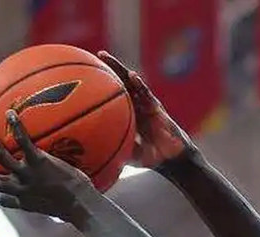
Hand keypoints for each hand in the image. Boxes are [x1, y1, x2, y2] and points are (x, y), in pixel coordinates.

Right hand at [0, 110, 100, 223]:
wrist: (81, 205)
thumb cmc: (77, 207)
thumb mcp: (61, 209)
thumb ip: (54, 200)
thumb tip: (62, 197)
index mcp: (24, 201)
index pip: (1, 198)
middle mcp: (20, 189)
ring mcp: (27, 175)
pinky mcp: (38, 162)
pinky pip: (22, 141)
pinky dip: (15, 126)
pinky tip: (11, 113)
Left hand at [98, 51, 192, 167]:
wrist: (170, 159)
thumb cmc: (149, 156)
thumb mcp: (126, 152)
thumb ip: (113, 147)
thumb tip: (93, 151)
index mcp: (128, 113)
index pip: (115, 93)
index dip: (104, 82)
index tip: (89, 71)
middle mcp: (136, 104)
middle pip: (122, 81)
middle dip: (110, 68)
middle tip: (98, 55)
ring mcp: (146, 104)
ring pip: (132, 82)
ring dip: (119, 69)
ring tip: (106, 58)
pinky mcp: (156, 107)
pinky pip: (147, 94)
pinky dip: (140, 84)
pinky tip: (132, 76)